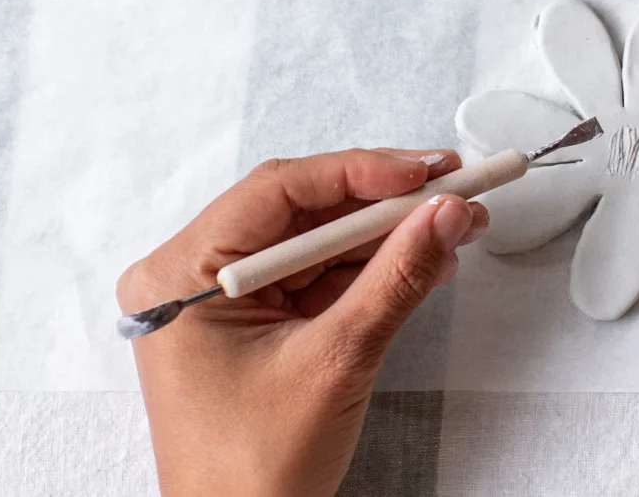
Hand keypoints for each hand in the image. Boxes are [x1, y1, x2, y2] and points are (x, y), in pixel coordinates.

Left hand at [117, 150, 488, 496]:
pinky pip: (318, 276)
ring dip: (387, 234)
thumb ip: (395, 278)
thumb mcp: (335, 361)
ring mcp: (224, 301)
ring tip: (456, 223)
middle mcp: (194, 275)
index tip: (427, 172)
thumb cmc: (253, 471)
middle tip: (454, 187)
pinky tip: (426, 257)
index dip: (361, 171)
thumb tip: (446, 213)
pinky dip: (372, 268)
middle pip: (302, 210)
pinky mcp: (255, 324)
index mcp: (182, 274)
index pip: (279, 190)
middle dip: (384, 202)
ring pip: (317, 241)